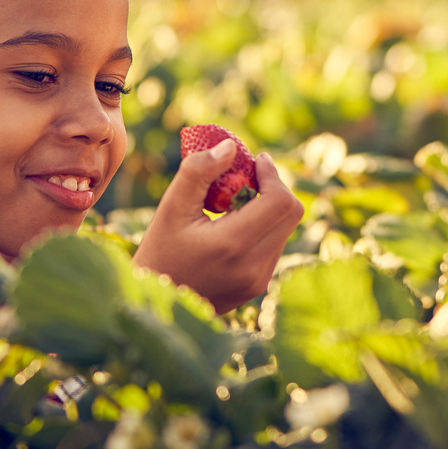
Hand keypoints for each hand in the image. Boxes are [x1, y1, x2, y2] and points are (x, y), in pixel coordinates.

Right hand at [131, 141, 304, 312]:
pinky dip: (264, 228)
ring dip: (269, 208)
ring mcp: (258, 280)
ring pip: (286, 229)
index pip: (280, 201)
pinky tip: (235, 225)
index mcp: (233, 245)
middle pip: (291, 213)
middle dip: (275, 188)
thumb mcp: (171, 206)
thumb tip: (231, 146)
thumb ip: (199, 171)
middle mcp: (254, 266)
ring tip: (236, 202)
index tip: (257, 161)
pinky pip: (275, 246)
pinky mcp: (258, 286)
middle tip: (250, 176)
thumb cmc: (160, 249)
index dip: (273, 175)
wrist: (155, 303)